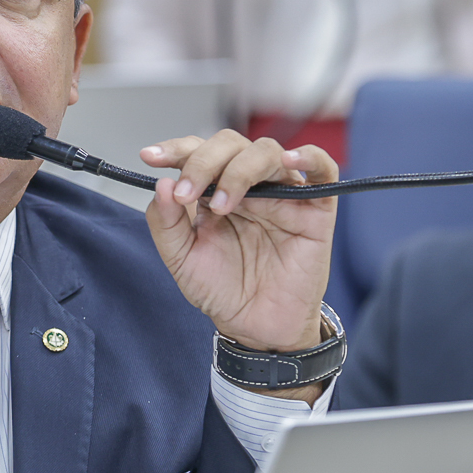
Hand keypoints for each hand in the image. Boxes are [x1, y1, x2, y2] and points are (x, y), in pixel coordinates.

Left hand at [141, 130, 337, 365]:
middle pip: (230, 144)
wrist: (256, 328)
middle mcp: (248, 185)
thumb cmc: (223, 291)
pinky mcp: (315, 209)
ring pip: (266, 151)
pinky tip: (289, 161)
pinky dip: (308, 156)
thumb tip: (162, 184)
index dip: (175, 149)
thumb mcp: (182, 259)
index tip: (150, 157)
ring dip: (239, 169)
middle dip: (203, 162)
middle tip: (188, 194)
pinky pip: (322, 169)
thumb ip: (166, 223)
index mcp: (214, 190)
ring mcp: (282, 193)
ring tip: (224, 204)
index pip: (197, 152)